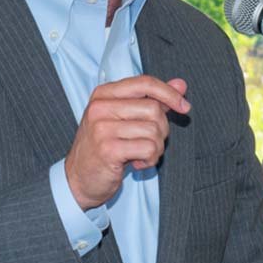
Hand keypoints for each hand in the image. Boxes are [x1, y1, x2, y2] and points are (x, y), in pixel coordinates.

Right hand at [64, 76, 188, 209]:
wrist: (78, 179)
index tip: (184, 107)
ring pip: (154, 131)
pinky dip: (149, 159)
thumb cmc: (104, 147)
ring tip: (140, 155)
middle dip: (161, 129)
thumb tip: (181, 84)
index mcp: (104, 94)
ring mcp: (102, 128)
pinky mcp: (108, 149)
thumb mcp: (125, 118)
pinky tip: (136, 164)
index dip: (169, 93)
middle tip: (148, 143)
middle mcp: (100, 107)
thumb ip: (152, 100)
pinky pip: (149, 149)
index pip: (145, 83)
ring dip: (156, 148)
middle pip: (153, 109)